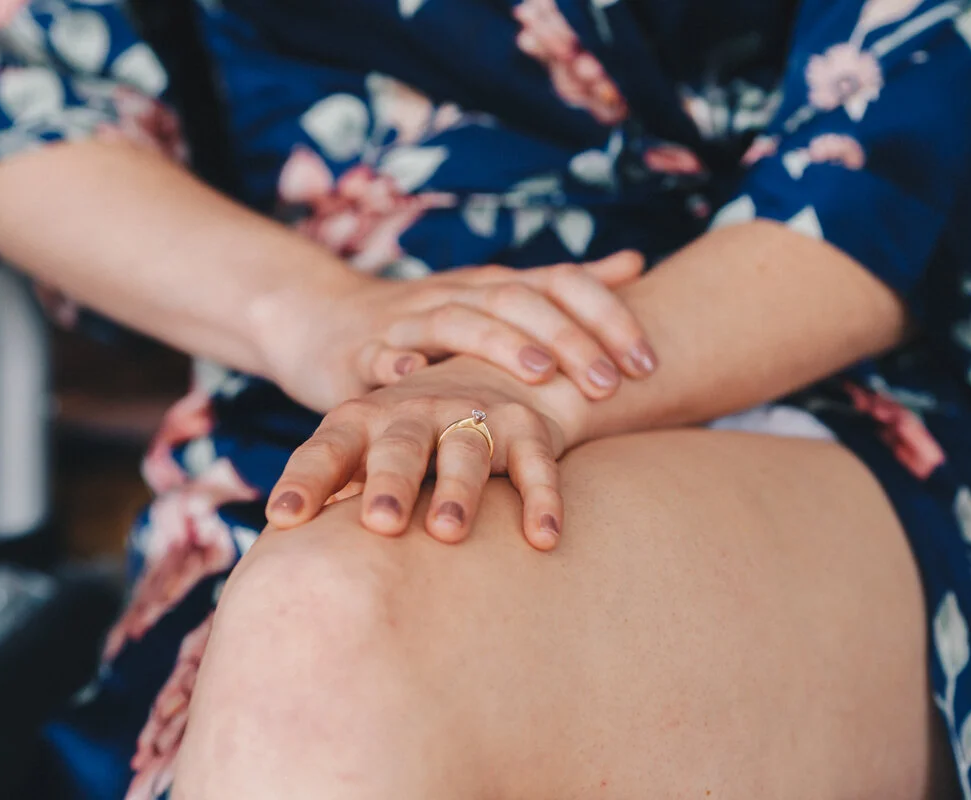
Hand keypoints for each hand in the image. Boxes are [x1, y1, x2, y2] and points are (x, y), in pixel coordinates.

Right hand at [250, 251, 656, 411]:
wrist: (323, 322)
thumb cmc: (425, 322)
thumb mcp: (496, 299)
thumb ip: (564, 288)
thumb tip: (636, 262)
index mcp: (493, 288)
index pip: (560, 284)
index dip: (606, 317)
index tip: (647, 363)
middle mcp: (455, 296)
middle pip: (517, 300)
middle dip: (566, 338)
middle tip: (608, 382)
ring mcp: (405, 323)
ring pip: (454, 321)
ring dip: (496, 344)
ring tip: (537, 375)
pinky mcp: (359, 356)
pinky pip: (377, 358)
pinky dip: (396, 366)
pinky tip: (416, 380)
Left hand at [265, 358, 574, 549]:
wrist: (486, 369)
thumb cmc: (402, 437)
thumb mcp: (358, 453)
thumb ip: (328, 493)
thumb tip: (276, 560)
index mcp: (361, 421)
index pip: (325, 451)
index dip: (305, 481)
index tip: (283, 518)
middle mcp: (414, 413)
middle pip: (399, 446)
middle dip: (389, 483)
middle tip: (380, 524)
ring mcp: (472, 414)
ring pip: (465, 449)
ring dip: (458, 490)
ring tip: (448, 533)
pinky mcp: (525, 426)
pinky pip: (535, 462)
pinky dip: (541, 498)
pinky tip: (543, 538)